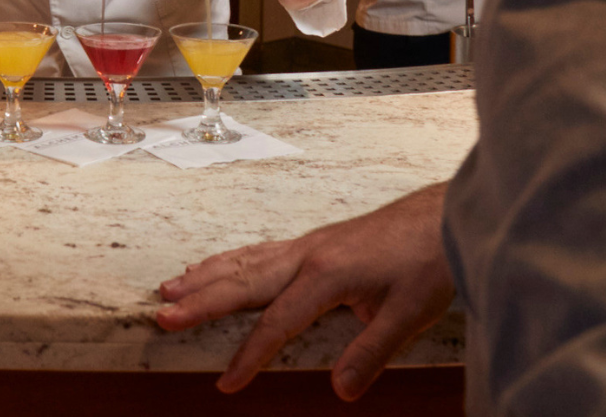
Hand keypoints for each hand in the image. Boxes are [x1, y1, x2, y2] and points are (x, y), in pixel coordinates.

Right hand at [154, 183, 452, 399]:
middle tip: (163, 315)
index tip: (227, 383)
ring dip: (206, 275)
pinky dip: (229, 259)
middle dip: (201, 301)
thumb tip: (341, 390)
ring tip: (171, 287)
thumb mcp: (408, 313)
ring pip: (245, 260)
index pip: (277, 322)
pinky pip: (259, 250)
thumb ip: (371, 352)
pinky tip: (217, 265)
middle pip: (243, 282)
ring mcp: (308, 245)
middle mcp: (308, 255)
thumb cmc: (426, 259)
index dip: (249, 355)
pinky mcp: (315, 242)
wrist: (442, 215)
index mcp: (326, 275)